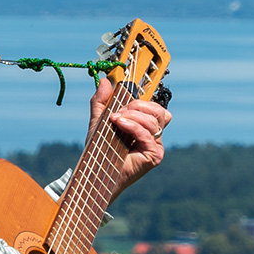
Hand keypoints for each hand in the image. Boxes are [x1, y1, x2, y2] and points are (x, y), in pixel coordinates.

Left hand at [87, 77, 170, 199]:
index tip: (125, 93)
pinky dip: (133, 126)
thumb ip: (102, 101)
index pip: (154, 107)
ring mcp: (156, 146)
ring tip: (115, 120)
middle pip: (159, 111)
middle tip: (118, 111)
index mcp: (144, 127)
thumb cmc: (98, 150)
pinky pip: (148, 134)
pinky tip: (120, 125)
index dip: (143, 98)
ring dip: (133, 115)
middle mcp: (153, 136)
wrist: (94, 173)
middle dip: (138, 106)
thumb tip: (106, 80)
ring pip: (154, 121)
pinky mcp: (154, 156)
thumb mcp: (98, 121)